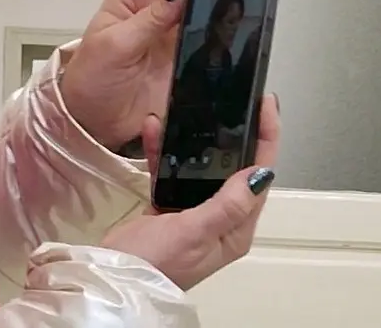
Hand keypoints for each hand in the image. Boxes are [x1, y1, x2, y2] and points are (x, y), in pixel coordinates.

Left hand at [60, 0, 224, 148]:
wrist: (92, 122)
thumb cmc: (90, 78)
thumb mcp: (114, 45)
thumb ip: (148, 22)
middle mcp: (156, 13)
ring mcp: (172, 38)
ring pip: (204, 12)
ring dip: (223, 3)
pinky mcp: (184, 63)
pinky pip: (210, 45)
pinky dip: (224, 38)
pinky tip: (238, 33)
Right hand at [101, 94, 279, 289]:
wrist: (115, 277)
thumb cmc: (155, 262)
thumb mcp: (194, 232)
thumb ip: (227, 204)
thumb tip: (260, 174)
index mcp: (235, 230)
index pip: (260, 178)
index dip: (266, 140)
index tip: (266, 106)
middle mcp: (220, 221)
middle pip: (235, 170)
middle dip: (236, 136)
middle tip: (237, 103)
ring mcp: (194, 214)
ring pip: (202, 169)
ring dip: (195, 141)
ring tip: (190, 110)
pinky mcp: (168, 209)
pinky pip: (172, 174)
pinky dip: (164, 153)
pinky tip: (155, 132)